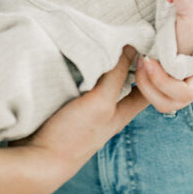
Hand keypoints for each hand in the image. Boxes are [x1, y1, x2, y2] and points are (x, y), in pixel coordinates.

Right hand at [24, 47, 145, 182]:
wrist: (37, 159)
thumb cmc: (72, 136)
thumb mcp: (101, 103)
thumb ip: (116, 77)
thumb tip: (132, 47)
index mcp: (122, 113)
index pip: (149, 89)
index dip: (155, 70)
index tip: (152, 44)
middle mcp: (109, 110)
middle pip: (128, 82)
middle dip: (131, 60)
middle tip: (130, 33)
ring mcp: (89, 108)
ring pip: (106, 79)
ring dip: (106, 61)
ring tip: (106, 37)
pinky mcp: (70, 104)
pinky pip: (85, 80)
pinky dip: (87, 67)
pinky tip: (82, 54)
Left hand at [134, 0, 192, 110]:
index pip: (186, 91)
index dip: (163, 81)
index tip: (149, 60)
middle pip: (171, 104)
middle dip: (150, 88)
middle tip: (140, 60)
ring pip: (168, 103)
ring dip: (149, 89)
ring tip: (141, 62)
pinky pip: (170, 92)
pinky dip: (154, 83)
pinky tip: (148, 59)